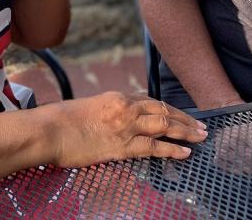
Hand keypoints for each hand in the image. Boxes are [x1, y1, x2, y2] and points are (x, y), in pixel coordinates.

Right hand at [45, 92, 207, 167]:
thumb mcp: (89, 109)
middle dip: (184, 119)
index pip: (151, 101)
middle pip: (163, 110)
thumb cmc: (62, 121)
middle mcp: (126, 108)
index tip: (181, 115)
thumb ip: (107, 112)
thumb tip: (115, 120)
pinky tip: (185, 153)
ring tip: (201, 136)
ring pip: (164, 125)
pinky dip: (173, 150)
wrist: (50, 129)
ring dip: (186, 131)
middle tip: (201, 126)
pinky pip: (154, 147)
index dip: (170, 109)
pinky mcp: (122, 146)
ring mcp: (125, 126)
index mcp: (118, 97)